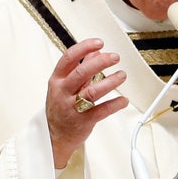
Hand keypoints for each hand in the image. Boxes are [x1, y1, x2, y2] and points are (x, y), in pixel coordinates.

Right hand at [46, 38, 127, 167]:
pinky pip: (101, 111)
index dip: (84, 48)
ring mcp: (72, 107)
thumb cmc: (60, 108)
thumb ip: (80, 68)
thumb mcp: (65, 85)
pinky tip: (123, 100)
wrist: (54, 135)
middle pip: (81, 73)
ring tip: (121, 75)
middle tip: (114, 57)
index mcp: (57, 80)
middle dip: (100, 62)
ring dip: (110, 82)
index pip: (69, 58)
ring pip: (92, 92)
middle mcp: (63, 92)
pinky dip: (114, 104)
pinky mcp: (83, 121)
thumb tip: (95, 52)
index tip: (99, 43)